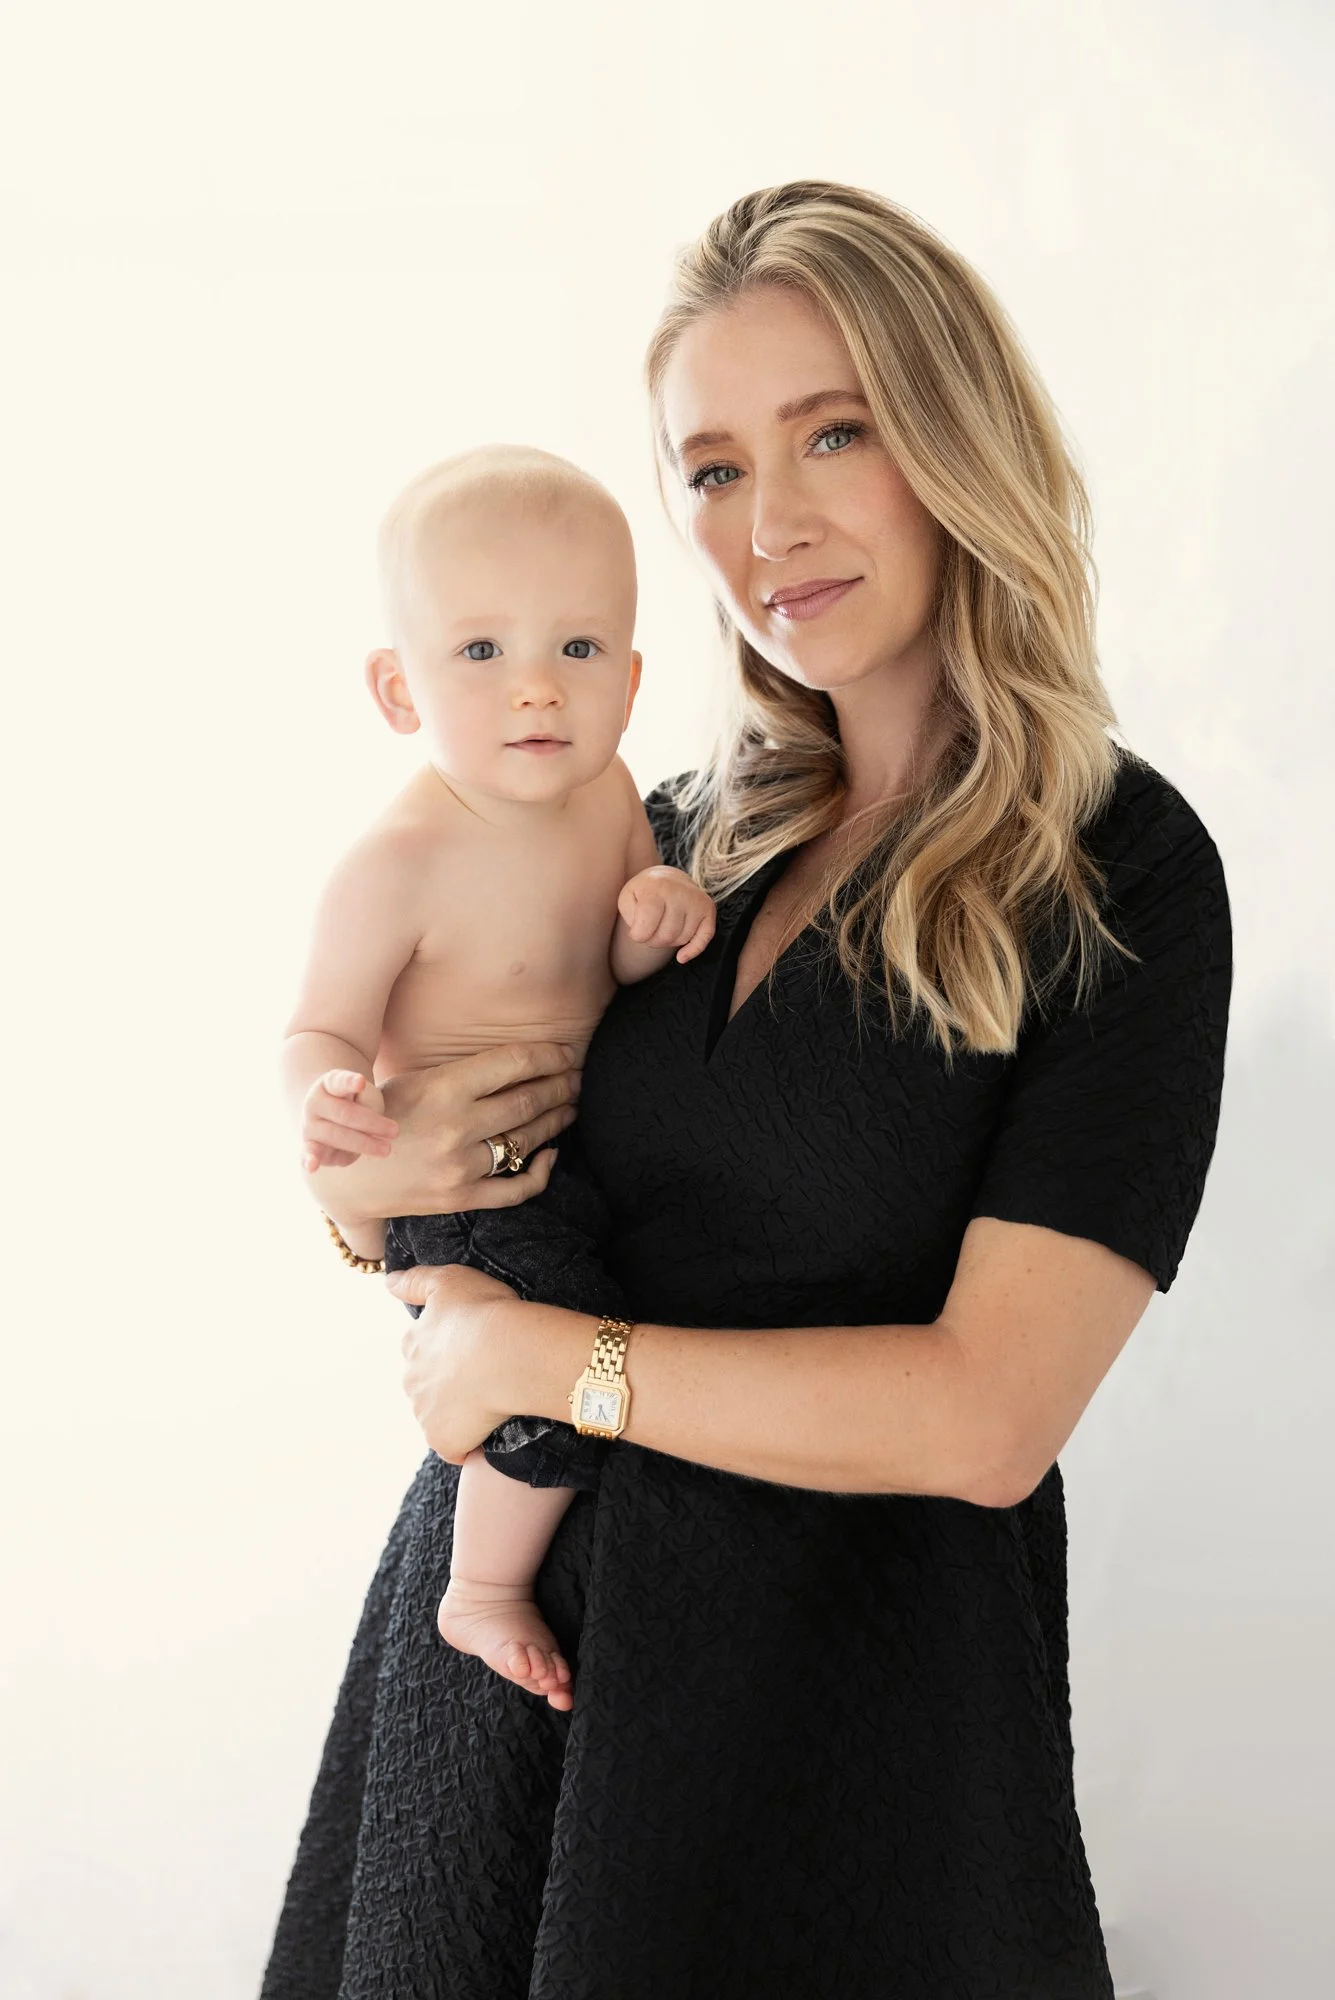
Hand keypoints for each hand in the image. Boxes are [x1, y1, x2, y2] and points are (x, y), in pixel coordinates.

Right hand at [301, 1070, 394, 1171]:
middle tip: (395, 1131)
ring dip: (364, 1143)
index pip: (339, 1081)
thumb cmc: (354, 1104)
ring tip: (386, 1149)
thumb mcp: (364, 1095)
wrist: (327, 1118)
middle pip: (345, 1113)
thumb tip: (368, 1122)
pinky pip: (308, 1153)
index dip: (350, 1082)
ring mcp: (310, 1125)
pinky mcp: (309, 1146)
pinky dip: (309, 1160)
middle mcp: (314, 1103)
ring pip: (336, 1135)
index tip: (361, 1082)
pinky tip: (312, 1166)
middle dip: (372, 1123)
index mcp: (328, 1083)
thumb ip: (367, 1101)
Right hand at [311, 1040, 582, 1231]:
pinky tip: (551, 1155)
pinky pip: (516, 1189)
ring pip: (525, 1140)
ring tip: (569, 1106)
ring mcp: (460, 1166)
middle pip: (527, 1101)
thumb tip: (514, 1061)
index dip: (547, 1056)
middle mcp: (456, 1126)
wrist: (345, 1174)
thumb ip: (460, 1072)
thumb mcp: (412, 1080)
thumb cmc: (378, 1117)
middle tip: (576, 1078)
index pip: (513, 1064)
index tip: (565, 1053)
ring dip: (555, 1120)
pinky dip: (541, 1171)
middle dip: (559, 1086)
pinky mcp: (461, 1198)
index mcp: (443, 1088)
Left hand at [384, 1263, 520, 1464]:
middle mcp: (410, 1380)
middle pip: (428, 1386)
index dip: (450, 1352)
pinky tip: (489, 1429)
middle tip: (486, 1376)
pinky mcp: (442, 1440)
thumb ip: (414, 1281)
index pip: (423, 1352)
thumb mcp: (449, 1280)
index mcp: (412, 1343)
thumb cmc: (485, 1312)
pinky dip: (468, 1443)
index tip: (474, 1350)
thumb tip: (386, 1283)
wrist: (510, 1353)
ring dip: (458, 1414)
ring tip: (492, 1401)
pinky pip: (454, 1447)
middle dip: (450, 1385)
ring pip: (438, 1416)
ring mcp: (424, 1413)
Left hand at [617, 865, 716, 962]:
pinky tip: (681, 957)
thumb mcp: (627, 898)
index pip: (645, 928)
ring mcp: (697, 900)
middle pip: (665, 937)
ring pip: (681, 939)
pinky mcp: (708, 909)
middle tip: (650, 929)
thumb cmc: (644, 893)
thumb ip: (629, 916)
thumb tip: (645, 934)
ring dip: (669, 941)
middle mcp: (680, 892)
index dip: (638, 936)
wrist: (667, 878)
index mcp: (656, 888)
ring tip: (663, 927)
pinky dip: (692, 951)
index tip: (635, 931)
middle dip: (653, 940)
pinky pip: (704, 939)